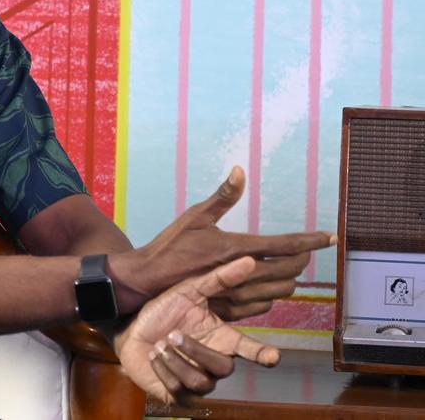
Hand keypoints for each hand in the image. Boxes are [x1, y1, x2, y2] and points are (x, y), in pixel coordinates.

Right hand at [109, 166, 334, 314]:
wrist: (149, 280)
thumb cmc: (171, 245)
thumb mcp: (195, 216)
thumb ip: (223, 196)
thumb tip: (239, 170)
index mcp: (235, 247)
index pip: (284, 244)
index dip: (310, 240)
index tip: (330, 237)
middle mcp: (241, 273)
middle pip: (290, 268)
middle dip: (302, 258)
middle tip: (302, 250)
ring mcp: (237, 294)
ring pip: (282, 289)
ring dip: (289, 276)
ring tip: (285, 266)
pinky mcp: (231, 310)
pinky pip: (267, 305)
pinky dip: (272, 292)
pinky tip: (265, 283)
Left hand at [115, 256, 279, 404]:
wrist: (131, 329)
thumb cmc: (163, 311)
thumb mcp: (187, 291)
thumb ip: (218, 279)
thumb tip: (249, 260)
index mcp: (222, 338)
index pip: (248, 349)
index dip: (262, 354)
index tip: (273, 356)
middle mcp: (215, 362)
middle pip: (224, 367)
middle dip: (196, 350)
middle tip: (172, 334)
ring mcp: (199, 380)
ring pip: (201, 382)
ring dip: (176, 361)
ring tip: (159, 344)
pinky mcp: (180, 394)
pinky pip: (180, 391)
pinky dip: (163, 371)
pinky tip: (153, 357)